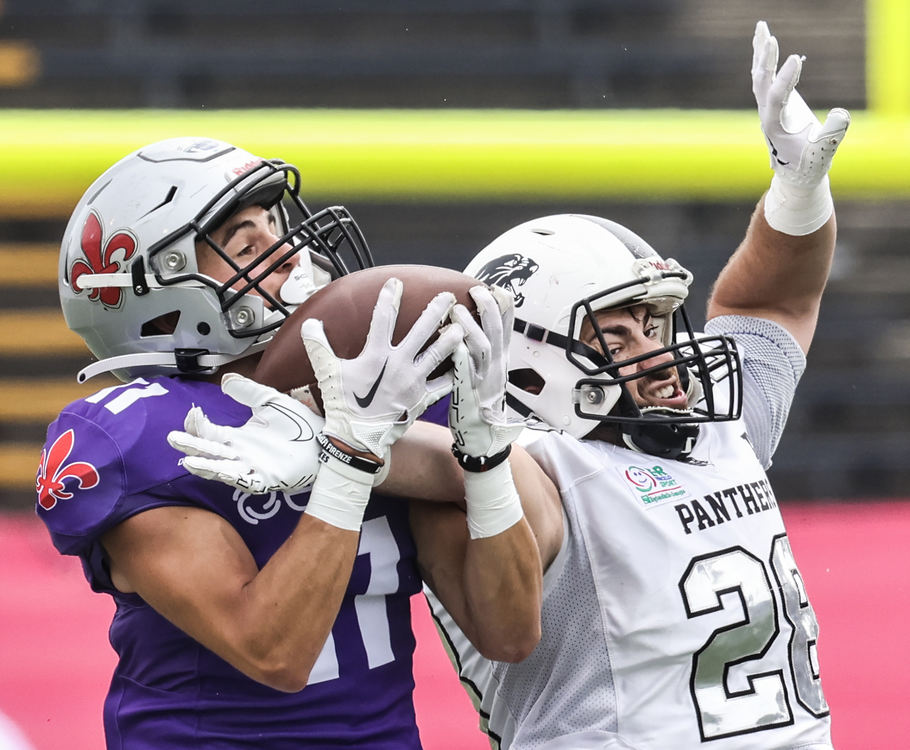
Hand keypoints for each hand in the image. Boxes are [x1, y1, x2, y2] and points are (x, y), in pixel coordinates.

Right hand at [167, 373, 323, 494]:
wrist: (326, 440)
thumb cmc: (300, 425)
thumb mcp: (270, 402)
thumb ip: (248, 392)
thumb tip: (226, 380)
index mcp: (239, 437)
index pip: (209, 432)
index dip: (198, 424)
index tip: (193, 413)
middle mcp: (241, 454)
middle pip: (209, 452)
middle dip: (192, 446)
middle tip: (174, 439)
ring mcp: (253, 467)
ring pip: (222, 469)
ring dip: (206, 466)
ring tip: (189, 460)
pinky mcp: (268, 479)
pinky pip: (247, 480)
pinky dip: (234, 477)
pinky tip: (223, 471)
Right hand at [301, 277, 462, 460]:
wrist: (358, 439)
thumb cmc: (343, 405)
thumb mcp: (328, 373)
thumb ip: (318, 346)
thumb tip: (309, 324)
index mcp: (376, 356)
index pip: (383, 319)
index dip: (389, 298)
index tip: (396, 282)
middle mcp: (398, 365)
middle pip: (421, 332)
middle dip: (435, 311)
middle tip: (447, 296)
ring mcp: (413, 382)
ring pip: (438, 355)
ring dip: (451, 339)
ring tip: (462, 326)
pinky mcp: (422, 399)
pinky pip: (444, 384)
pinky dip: (455, 373)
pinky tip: (464, 363)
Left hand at [449, 285, 524, 468]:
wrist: (483, 439)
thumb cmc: (480, 404)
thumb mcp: (488, 375)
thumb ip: (484, 352)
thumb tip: (476, 328)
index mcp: (500, 361)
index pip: (507, 327)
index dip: (504, 306)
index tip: (496, 288)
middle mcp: (495, 368)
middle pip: (496, 331)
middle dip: (488, 308)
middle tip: (476, 290)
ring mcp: (483, 380)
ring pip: (482, 349)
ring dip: (470, 327)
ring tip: (455, 310)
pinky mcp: (468, 394)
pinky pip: (466, 373)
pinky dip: (462, 358)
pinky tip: (454, 345)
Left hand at [751, 20, 849, 188]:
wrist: (796, 174)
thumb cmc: (811, 163)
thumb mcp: (824, 153)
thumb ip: (832, 134)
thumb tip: (840, 114)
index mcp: (776, 126)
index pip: (777, 98)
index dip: (785, 79)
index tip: (796, 58)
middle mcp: (766, 114)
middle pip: (761, 84)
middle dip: (766, 62)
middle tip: (771, 39)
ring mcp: (767, 107)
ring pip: (759, 77)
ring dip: (760, 53)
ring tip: (761, 28)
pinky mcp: (772, 102)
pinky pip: (765, 76)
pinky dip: (764, 57)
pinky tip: (763, 38)